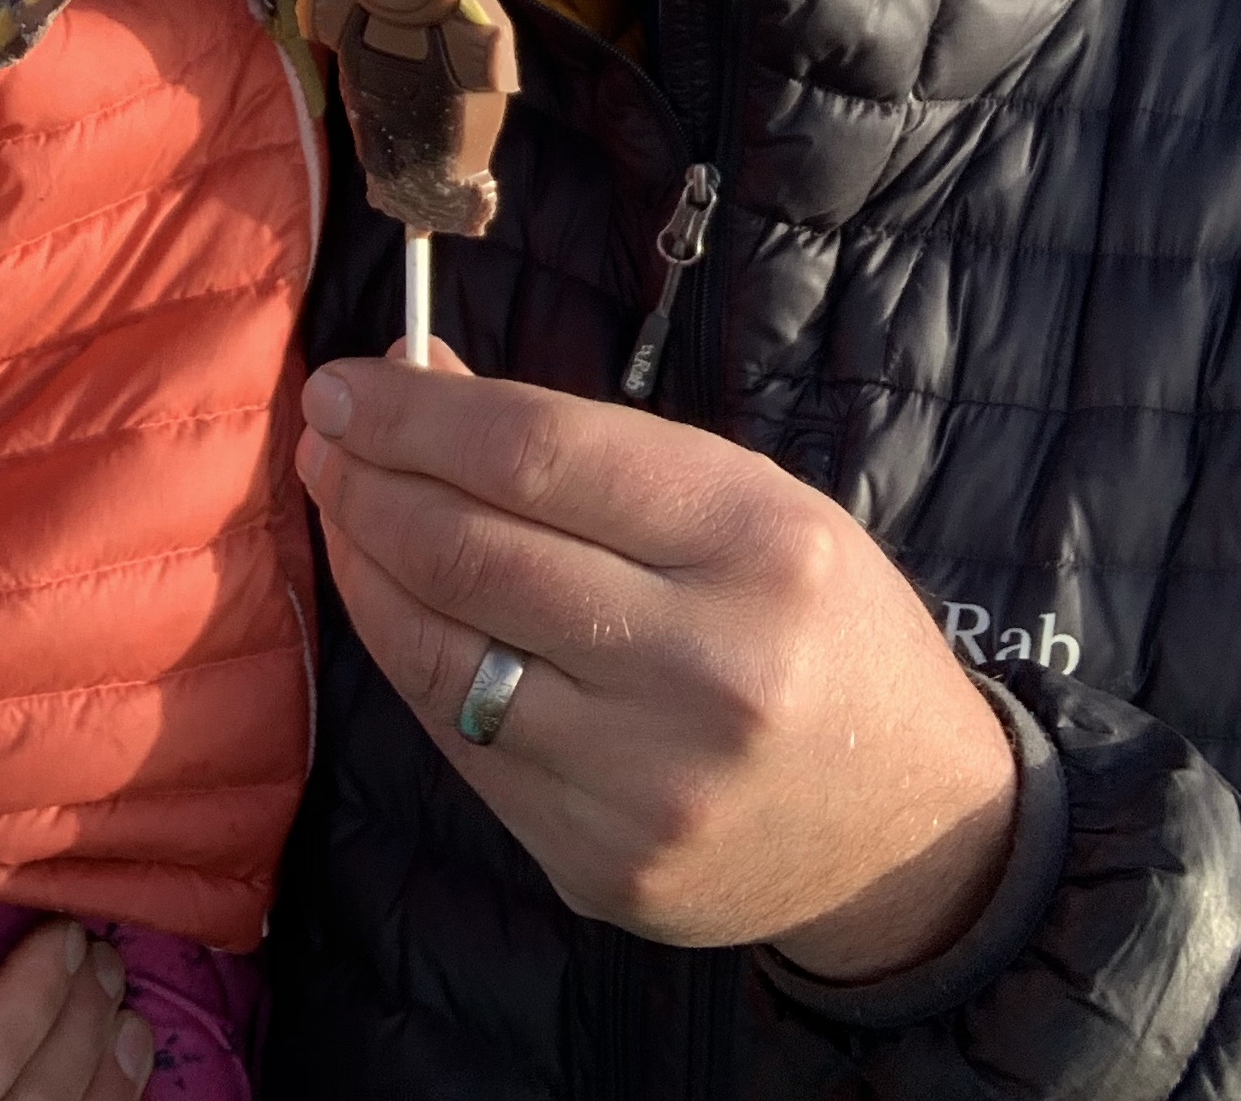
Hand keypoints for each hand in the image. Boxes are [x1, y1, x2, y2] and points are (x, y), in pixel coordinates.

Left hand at [296, 349, 1016, 981]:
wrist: (915, 833)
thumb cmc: (820, 628)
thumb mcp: (745, 500)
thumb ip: (582, 448)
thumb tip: (418, 378)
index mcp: (759, 545)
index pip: (536, 456)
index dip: (415, 414)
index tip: (345, 385)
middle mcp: (706, 668)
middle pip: (471, 552)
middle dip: (371, 481)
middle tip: (325, 438)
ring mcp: (646, 782)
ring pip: (439, 653)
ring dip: (364, 565)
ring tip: (341, 506)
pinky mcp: (596, 861)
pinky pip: (459, 740)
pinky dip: (409, 657)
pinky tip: (392, 604)